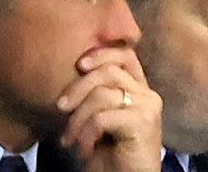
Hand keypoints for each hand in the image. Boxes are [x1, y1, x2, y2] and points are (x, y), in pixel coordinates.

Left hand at [58, 46, 162, 171]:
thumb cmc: (108, 155)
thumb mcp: (96, 117)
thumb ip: (94, 93)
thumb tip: (73, 67)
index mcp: (138, 88)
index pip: (124, 54)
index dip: (102, 53)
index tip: (79, 63)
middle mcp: (147, 93)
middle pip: (109, 70)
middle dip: (78, 86)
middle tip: (60, 107)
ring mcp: (148, 106)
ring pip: (102, 94)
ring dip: (77, 118)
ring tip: (69, 139)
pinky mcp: (143, 123)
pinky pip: (103, 117)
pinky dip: (85, 133)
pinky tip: (83, 149)